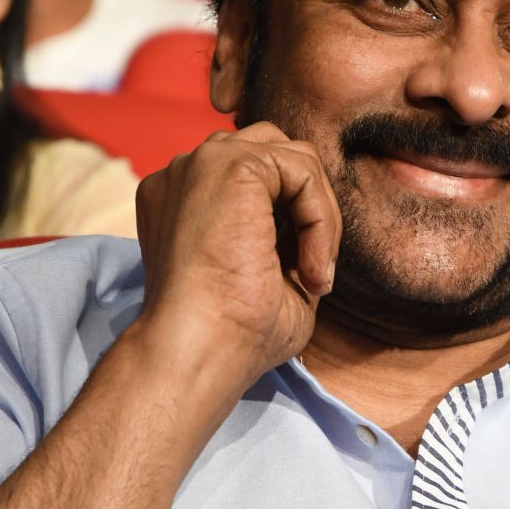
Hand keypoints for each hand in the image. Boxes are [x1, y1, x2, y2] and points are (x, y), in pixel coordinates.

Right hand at [133, 122, 341, 408]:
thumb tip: (323, 235)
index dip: (294, 225)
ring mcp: (203, 163)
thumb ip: (288, 244)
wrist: (198, 351)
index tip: (303, 283)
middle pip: (276, 156)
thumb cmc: (231, 336)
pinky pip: (303, 171)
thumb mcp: (270, 281)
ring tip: (313, 274)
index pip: (258, 183)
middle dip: (308, 209)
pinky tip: (310, 269)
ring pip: (294, 160)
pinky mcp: (230, 163)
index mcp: (185, 201)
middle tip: (314, 273)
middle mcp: (187, 175)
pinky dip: (321, 220)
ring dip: (319, 217)